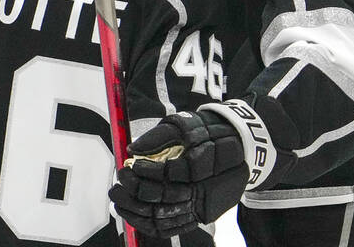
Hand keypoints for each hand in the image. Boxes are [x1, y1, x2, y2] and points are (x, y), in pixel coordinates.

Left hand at [109, 110, 247, 238]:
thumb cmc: (205, 133)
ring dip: (137, 209)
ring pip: (165, 216)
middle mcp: (203, 188)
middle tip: (120, 179)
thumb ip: (158, 137)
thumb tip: (132, 149)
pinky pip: (170, 228)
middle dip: (137, 190)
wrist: (235, 148)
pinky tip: (132, 213)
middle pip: (165, 196)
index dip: (147, 170)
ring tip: (118, 197)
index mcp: (201, 164)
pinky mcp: (198, 217)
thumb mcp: (183, 124)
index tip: (131, 165)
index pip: (170, 173)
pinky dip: (148, 224)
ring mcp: (201, 206)